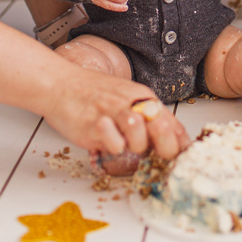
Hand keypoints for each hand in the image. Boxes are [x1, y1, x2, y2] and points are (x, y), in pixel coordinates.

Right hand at [40, 67, 189, 159]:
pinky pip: (114, 146)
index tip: (180, 157)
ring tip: (122, 142)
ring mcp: (113, 114)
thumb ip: (146, 116)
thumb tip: (170, 138)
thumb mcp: (126, 98)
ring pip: (140, 139)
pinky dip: (112, 149)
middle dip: (164, 148)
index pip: (172, 123)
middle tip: (154, 153)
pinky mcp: (94, 126)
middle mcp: (131, 103)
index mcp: (143, 96)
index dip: (180, 144)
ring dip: (134, 147)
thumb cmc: (92, 93)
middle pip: (163, 130)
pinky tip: (105, 141)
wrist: (60, 83)